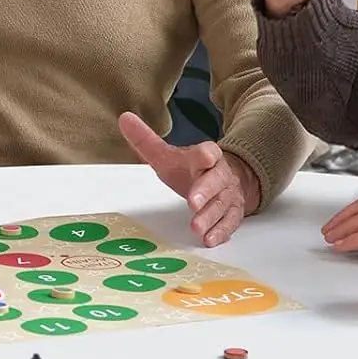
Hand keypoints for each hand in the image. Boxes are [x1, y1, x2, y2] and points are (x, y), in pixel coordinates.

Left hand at [118, 111, 260, 246]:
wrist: (228, 179)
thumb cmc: (192, 169)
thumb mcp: (168, 156)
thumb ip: (146, 140)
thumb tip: (124, 118)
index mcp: (206, 156)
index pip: (208, 152)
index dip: (205, 156)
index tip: (203, 158)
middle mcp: (220, 174)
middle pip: (216, 180)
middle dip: (205, 191)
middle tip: (193, 202)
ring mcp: (228, 194)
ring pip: (222, 204)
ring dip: (210, 217)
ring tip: (196, 227)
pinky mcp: (233, 212)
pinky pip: (230, 222)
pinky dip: (221, 231)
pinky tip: (209, 239)